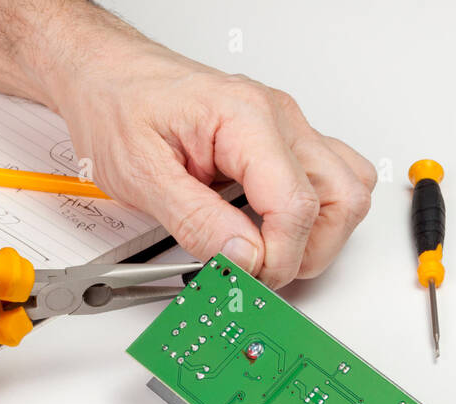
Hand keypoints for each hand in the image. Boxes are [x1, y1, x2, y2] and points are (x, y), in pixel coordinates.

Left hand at [50, 40, 375, 287]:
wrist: (106, 75)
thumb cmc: (117, 107)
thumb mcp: (139, 173)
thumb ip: (195, 220)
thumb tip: (243, 258)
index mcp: (245, 118)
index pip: (297, 204)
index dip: (277, 256)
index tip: (247, 276)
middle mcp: (279, 119)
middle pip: (342, 199)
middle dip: (308, 251)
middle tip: (262, 269)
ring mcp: (289, 129)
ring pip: (349, 191)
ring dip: (320, 235)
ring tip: (271, 251)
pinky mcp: (285, 142)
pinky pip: (332, 181)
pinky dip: (316, 215)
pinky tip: (275, 226)